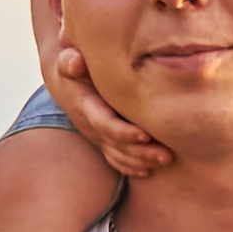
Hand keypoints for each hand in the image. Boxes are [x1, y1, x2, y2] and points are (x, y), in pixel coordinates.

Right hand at [50, 44, 172, 181]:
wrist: (65, 84)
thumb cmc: (73, 67)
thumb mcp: (67, 61)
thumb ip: (70, 60)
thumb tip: (75, 61)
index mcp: (86, 107)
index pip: (105, 124)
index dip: (124, 132)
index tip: (146, 135)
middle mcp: (91, 127)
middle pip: (117, 145)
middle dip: (142, 152)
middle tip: (168, 155)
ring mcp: (97, 137)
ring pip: (119, 156)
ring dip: (143, 161)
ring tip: (167, 160)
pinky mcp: (103, 141)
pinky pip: (115, 160)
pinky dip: (131, 167)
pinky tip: (149, 171)